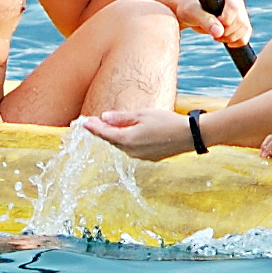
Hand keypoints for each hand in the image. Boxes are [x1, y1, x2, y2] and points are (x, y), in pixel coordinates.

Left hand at [76, 107, 190, 162]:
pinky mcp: (149, 157)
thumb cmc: (165, 122)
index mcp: (127, 139)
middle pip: (112, 140)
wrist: (188, 136)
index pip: (104, 133)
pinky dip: (127, 141)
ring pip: (122, 145)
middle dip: (103, 131)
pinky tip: (130, 134)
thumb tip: (104, 117)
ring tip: (110, 126)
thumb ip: (121, 117)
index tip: (84, 122)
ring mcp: (140, 156)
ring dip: (115, 136)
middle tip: (94, 121)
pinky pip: (133, 149)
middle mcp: (131, 151)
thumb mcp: (142, 115)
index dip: (93, 127)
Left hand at [172, 0, 251, 48]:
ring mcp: (241, 6)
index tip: (213, 24)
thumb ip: (205, 20)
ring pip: (245, 28)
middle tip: (212, 32)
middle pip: (241, 20)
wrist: (191, 12)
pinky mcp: (242, 18)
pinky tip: (225, 39)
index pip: (234, 7)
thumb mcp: (193, 13)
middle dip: (226, 32)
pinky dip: (237, 41)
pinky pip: (246, 33)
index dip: (226, 21)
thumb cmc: (189, 8)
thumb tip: (219, 32)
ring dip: (230, 37)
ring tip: (216, 35)